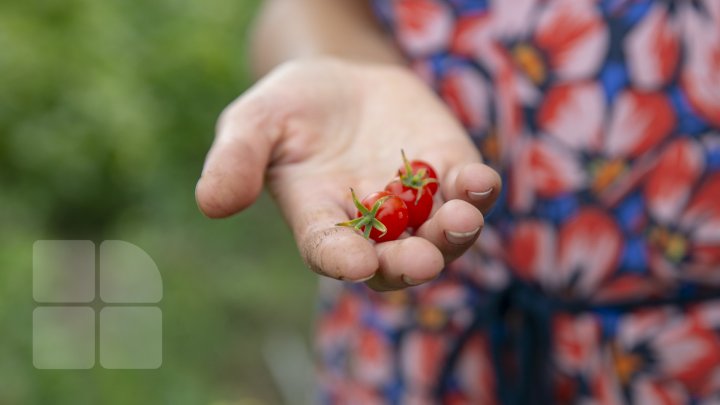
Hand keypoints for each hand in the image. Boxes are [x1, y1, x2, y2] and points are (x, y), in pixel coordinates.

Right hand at [195, 57, 500, 290]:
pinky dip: (478, 192)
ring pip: (440, 236)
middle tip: (421, 261)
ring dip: (453, 234)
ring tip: (459, 218)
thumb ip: (236, 159)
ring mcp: (417, 201)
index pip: (330, 251)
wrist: (341, 78)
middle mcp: (374, 224)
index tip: (356, 264)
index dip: (343, 259)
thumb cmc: (290, 107)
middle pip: (394, 261)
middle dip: (408, 263)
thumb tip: (211, 203)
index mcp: (321, 220)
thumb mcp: (254, 122)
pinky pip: (469, 191)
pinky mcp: (450, 169)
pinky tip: (479, 182)